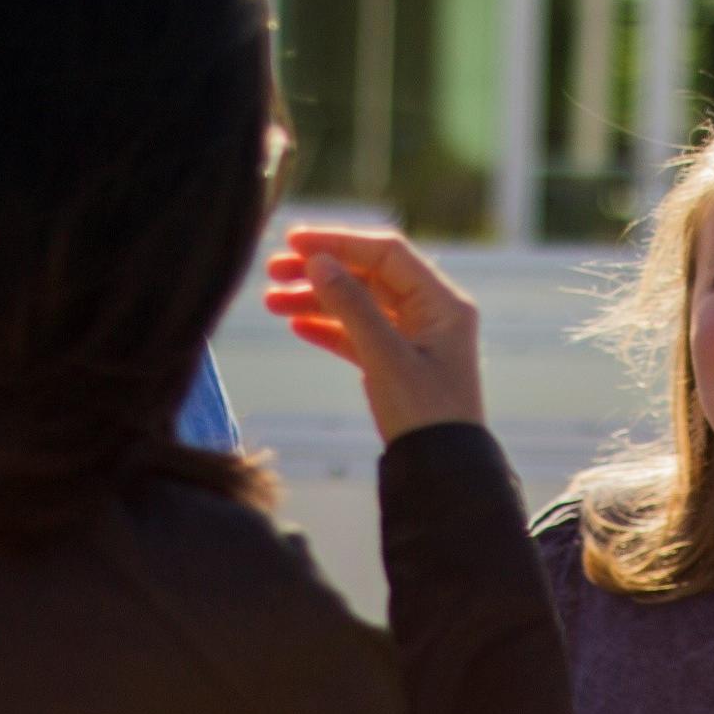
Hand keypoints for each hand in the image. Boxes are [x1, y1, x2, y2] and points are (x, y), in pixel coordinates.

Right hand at [264, 226, 484, 442]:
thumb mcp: (386, 357)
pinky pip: (360, 335)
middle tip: (273, 269)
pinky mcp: (399, 363)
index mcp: (443, 303)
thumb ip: (352, 307)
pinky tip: (296, 324)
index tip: (295, 241)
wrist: (442, 473)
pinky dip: (329, 328)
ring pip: (360, 306)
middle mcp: (432, 313)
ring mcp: (415, 338)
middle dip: (321, 271)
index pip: (387, 254)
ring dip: (317, 300)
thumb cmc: (426, 415)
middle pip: (369, 276)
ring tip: (271, 301)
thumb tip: (318, 261)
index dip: (340, 242)